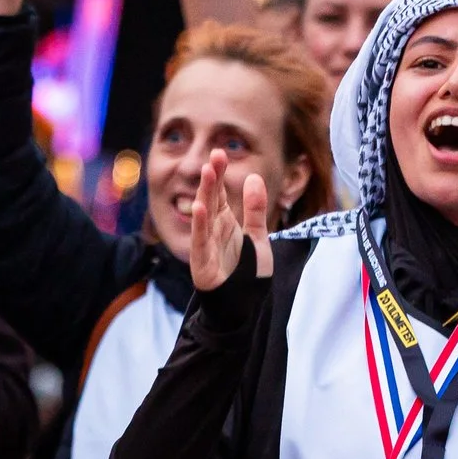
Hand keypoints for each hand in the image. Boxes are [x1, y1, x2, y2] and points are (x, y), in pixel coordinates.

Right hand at [187, 150, 270, 290]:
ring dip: (205, 193)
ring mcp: (206, 244)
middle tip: (215, 155)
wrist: (242, 304)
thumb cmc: (247, 272)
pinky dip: (200, 224)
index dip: (219, 174)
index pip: (219, 192)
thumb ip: (256, 209)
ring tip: (209, 172)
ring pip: (204, 215)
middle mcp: (212, 229)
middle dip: (212, 177)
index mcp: (224, 221)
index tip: (220, 153)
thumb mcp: (257, 236)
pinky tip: (200, 207)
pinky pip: (200, 240)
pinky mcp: (202, 262)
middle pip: (211, 198)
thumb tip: (253, 176)